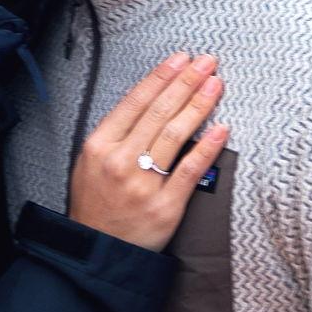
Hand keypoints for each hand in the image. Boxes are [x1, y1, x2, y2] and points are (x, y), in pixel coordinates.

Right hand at [67, 52, 228, 251]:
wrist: (98, 252)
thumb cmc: (96, 204)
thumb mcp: (89, 162)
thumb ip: (114, 133)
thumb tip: (148, 101)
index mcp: (100, 146)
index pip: (135, 102)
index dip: (160, 77)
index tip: (180, 59)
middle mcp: (121, 161)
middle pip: (158, 113)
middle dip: (185, 82)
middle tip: (206, 63)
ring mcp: (144, 184)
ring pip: (175, 135)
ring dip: (198, 105)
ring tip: (215, 84)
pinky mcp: (166, 207)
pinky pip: (191, 171)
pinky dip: (207, 147)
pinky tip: (221, 128)